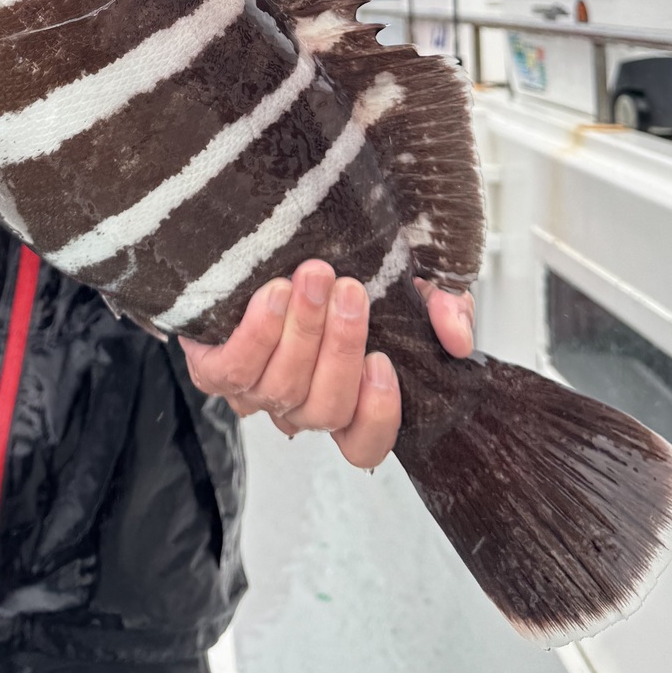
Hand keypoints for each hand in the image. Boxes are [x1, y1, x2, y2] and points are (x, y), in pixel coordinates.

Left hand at [179, 260, 474, 469]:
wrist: (265, 227)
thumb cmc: (342, 261)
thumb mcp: (409, 275)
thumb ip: (443, 304)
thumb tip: (457, 337)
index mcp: (348, 395)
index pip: (366, 445)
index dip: (376, 416)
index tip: (381, 360)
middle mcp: (300, 403)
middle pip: (325, 410)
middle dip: (339, 347)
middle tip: (348, 289)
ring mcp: (256, 391)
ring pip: (281, 389)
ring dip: (301, 329)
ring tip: (313, 277)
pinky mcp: (214, 369)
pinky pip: (232, 372)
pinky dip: (256, 335)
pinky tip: (272, 295)